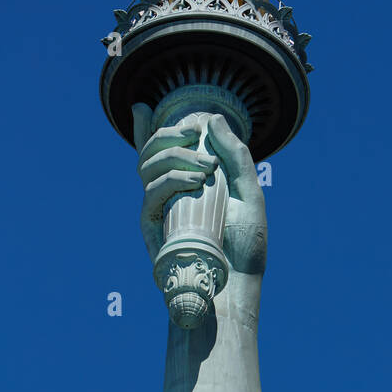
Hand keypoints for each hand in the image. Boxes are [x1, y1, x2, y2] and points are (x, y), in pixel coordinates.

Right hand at [133, 104, 266, 283]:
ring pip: (147, 165)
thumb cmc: (244, 246)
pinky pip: (152, 192)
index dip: (144, 128)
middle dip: (169, 133)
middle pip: (150, 150)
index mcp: (187, 182)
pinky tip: (195, 181)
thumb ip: (236, 156)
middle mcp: (168, 193)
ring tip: (206, 167)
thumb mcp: (249, 194)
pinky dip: (171, 179)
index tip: (142, 106)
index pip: (160, 151)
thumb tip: (213, 118)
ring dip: (175, 155)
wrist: (236, 284)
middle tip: (195, 135)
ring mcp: (158, 208)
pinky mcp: (153, 225)